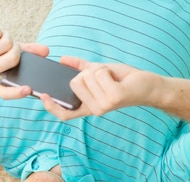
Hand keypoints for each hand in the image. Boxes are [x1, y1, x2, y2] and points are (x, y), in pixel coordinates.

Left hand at [0, 21, 47, 98]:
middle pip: (13, 59)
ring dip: (6, 36)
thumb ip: (28, 54)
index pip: (5, 92)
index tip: (28, 89)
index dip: (16, 93)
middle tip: (9, 45)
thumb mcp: (9, 53)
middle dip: (16, 47)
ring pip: (6, 43)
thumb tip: (46, 51)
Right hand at [39, 57, 158, 120]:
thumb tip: (63, 60)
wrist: (147, 85)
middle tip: (104, 78)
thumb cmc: (123, 80)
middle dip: (87, 72)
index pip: (64, 113)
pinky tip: (116, 78)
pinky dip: (107, 69)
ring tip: (112, 78)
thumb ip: (80, 68)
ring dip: (100, 69)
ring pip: (87, 76)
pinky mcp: (113, 99)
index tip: (43, 95)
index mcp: (88, 108)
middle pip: (75, 82)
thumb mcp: (98, 73)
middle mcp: (94, 110)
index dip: (51, 106)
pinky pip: (99, 74)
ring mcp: (103, 106)